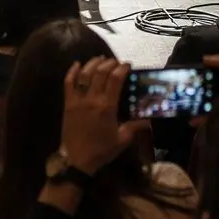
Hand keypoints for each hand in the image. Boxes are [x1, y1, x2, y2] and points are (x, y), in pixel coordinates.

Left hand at [55, 58, 146, 175]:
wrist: (76, 159)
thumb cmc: (101, 150)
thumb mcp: (122, 140)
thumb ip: (135, 127)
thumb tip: (150, 119)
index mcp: (107, 107)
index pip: (115, 80)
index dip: (122, 69)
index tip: (127, 65)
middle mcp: (92, 99)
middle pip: (100, 73)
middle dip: (109, 64)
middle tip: (116, 62)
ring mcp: (78, 100)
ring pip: (84, 74)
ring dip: (93, 63)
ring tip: (101, 59)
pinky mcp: (68, 103)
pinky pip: (68, 83)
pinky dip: (72, 71)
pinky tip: (77, 64)